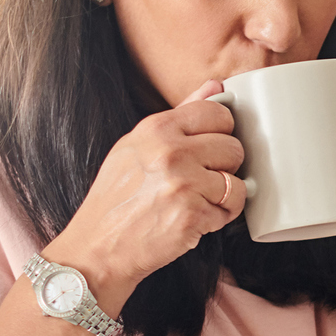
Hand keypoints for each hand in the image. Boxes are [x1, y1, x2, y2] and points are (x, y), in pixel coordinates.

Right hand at [45, 80, 246, 310]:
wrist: (98, 248)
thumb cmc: (117, 199)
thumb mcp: (136, 147)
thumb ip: (180, 116)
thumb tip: (216, 87)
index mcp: (156, 128)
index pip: (217, 112)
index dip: (222, 132)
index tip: (211, 147)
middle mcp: (170, 151)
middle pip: (234, 147)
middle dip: (226, 167)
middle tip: (203, 181)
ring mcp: (183, 184)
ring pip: (237, 182)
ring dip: (225, 196)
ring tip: (200, 202)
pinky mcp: (193, 216)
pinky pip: (229, 212)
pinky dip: (217, 220)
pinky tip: (195, 220)